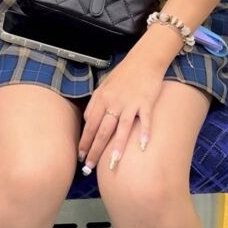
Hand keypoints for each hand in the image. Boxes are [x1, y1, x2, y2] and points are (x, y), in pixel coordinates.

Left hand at [78, 51, 164, 173]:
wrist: (144, 59)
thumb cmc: (124, 74)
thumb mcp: (104, 86)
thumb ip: (96, 103)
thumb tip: (89, 122)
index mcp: (101, 98)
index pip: (90, 125)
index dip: (84, 142)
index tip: (81, 156)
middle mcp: (113, 102)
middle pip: (102, 131)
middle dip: (94, 151)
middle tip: (89, 167)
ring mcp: (130, 103)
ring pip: (121, 129)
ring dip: (116, 147)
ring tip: (112, 164)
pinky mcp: (146, 102)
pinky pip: (144, 120)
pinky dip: (144, 133)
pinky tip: (142, 146)